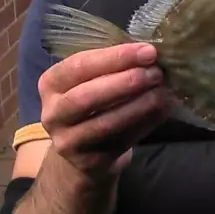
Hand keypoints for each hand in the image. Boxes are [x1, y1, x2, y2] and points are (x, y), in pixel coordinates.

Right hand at [38, 43, 169, 179]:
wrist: (82, 151)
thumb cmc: (92, 102)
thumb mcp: (91, 80)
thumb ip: (113, 66)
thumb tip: (150, 53)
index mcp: (52, 83)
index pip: (80, 65)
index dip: (116, 58)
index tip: (148, 51)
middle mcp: (53, 113)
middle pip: (87, 96)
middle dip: (126, 82)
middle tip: (156, 72)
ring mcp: (68, 141)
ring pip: (105, 123)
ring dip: (138, 105)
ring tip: (161, 92)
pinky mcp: (90, 162)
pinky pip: (122, 141)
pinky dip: (145, 124)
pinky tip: (162, 110)